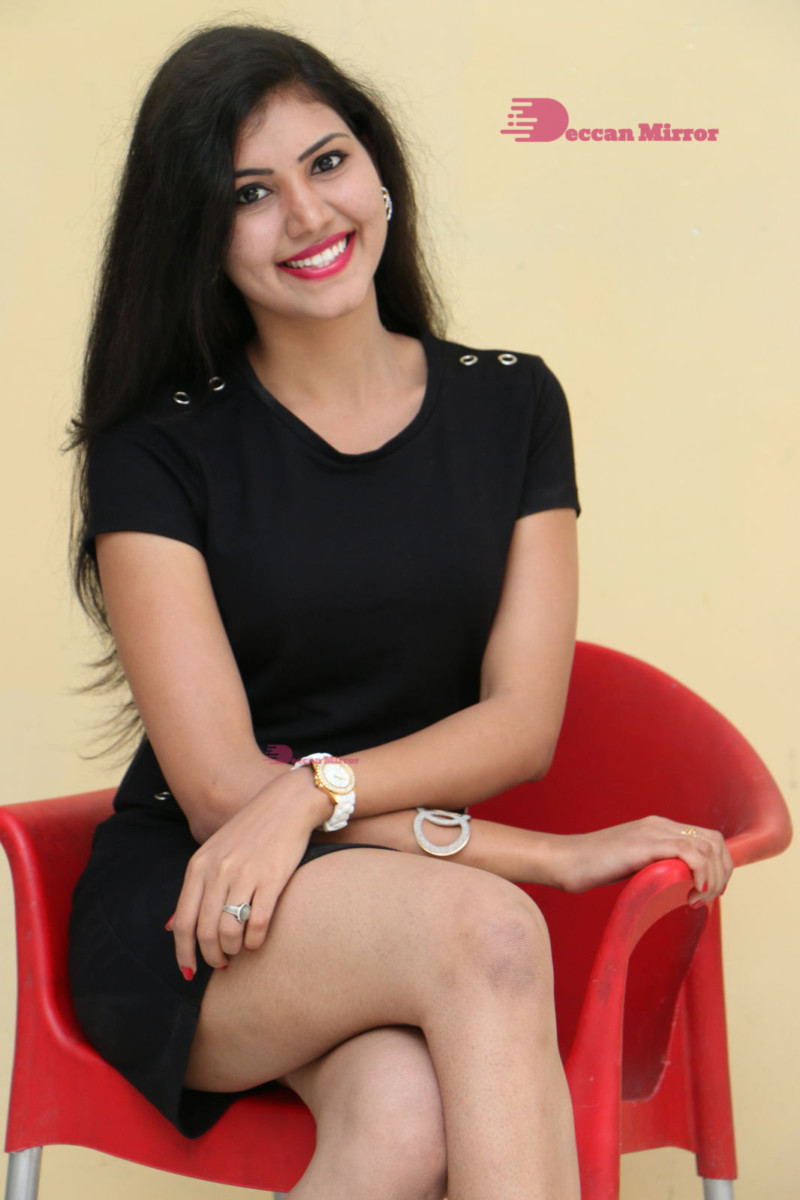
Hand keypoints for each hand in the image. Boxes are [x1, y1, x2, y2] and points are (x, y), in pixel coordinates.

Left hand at [166, 767, 328, 976]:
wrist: (286, 804)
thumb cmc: (250, 831)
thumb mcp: (212, 853)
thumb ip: (195, 888)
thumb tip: (172, 926)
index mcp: (199, 866)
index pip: (183, 922)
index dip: (184, 953)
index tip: (190, 970)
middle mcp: (217, 871)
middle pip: (205, 932)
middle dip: (211, 956)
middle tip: (221, 962)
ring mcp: (244, 875)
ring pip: (229, 931)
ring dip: (232, 950)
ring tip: (239, 951)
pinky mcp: (272, 878)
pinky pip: (257, 923)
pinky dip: (255, 941)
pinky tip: (257, 941)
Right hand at [552, 816, 733, 903]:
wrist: (566, 860)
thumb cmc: (593, 867)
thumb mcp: (633, 864)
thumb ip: (655, 865)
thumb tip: (676, 884)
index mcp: (658, 827)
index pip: (707, 837)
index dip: (719, 864)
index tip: (710, 890)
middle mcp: (660, 824)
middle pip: (715, 840)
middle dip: (722, 872)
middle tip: (708, 897)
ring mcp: (653, 832)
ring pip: (707, 847)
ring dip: (712, 877)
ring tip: (696, 899)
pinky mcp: (645, 844)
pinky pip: (689, 853)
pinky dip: (700, 875)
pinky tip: (691, 893)